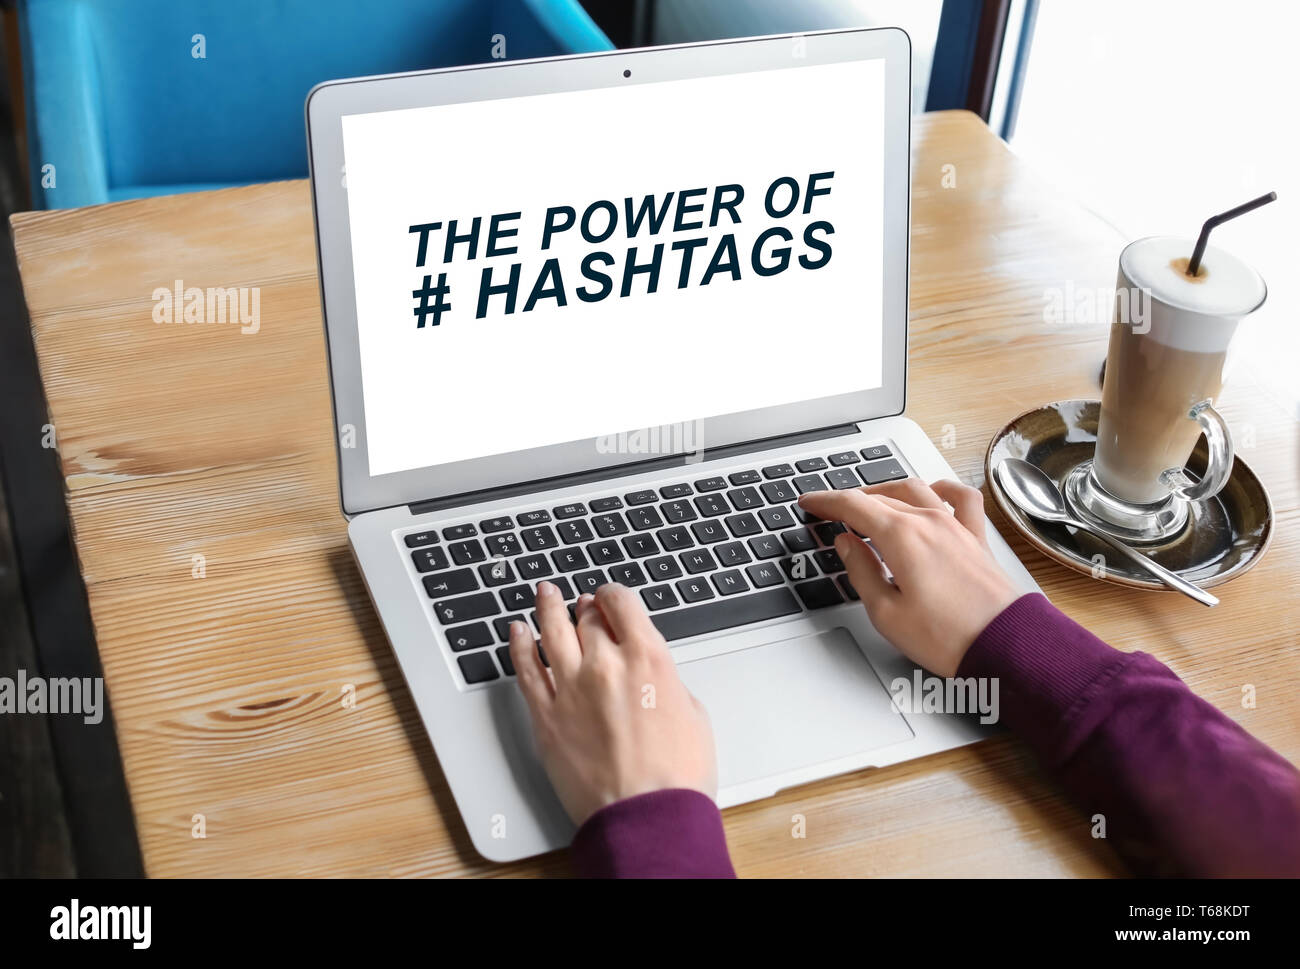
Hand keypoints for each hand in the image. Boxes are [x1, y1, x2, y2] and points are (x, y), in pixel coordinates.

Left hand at [508, 580, 717, 825]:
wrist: (647, 816)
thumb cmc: (677, 775)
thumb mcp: (692, 712)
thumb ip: (666, 682)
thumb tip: (652, 676)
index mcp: (648, 658)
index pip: (621, 603)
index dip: (612, 594)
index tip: (608, 597)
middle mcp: (606, 665)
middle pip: (586, 617)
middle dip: (585, 607)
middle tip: (581, 604)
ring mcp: (571, 688)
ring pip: (551, 631)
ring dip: (547, 607)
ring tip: (544, 594)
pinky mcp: (546, 717)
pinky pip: (526, 670)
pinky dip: (520, 645)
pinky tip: (517, 632)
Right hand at [797, 479, 1019, 676]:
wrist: (1004, 644)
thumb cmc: (948, 636)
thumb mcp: (885, 612)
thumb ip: (861, 571)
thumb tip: (846, 545)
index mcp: (901, 537)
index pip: (852, 505)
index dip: (825, 502)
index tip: (809, 503)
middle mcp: (929, 521)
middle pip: (879, 496)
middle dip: (849, 500)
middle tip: (830, 511)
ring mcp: (955, 526)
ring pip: (913, 489)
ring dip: (885, 490)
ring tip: (869, 501)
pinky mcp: (975, 538)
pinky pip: (961, 497)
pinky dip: (942, 488)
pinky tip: (933, 491)